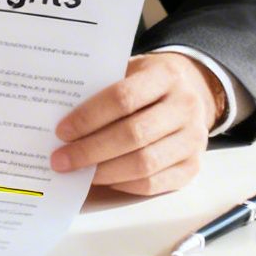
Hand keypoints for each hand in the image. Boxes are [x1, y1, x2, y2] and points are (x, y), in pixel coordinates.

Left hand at [50, 54, 220, 195]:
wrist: (191, 92)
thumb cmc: (147, 83)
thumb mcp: (130, 71)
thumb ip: (102, 89)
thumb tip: (64, 123)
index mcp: (166, 76)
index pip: (123, 98)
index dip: (89, 117)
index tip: (61, 131)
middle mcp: (185, 107)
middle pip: (133, 135)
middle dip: (90, 150)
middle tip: (61, 159)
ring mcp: (194, 139)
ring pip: (144, 164)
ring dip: (104, 172)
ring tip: (78, 172)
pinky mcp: (193, 166)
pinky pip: (154, 184)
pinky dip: (123, 184)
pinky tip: (103, 179)